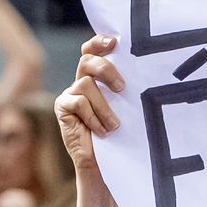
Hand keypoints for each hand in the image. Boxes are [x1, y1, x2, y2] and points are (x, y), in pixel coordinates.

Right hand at [55, 35, 122, 172]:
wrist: (105, 164)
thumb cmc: (121, 134)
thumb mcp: (126, 107)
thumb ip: (125, 88)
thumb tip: (145, 70)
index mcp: (96, 77)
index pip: (92, 50)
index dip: (99, 42)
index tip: (114, 42)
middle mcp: (81, 81)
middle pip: (87, 60)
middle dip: (105, 70)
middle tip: (122, 88)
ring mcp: (69, 94)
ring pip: (85, 84)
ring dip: (103, 106)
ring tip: (114, 126)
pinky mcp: (62, 108)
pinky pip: (78, 103)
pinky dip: (93, 117)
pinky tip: (101, 132)